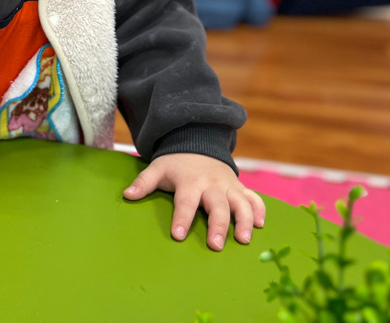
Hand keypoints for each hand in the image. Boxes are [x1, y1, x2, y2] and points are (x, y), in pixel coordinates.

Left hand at [122, 153, 265, 250]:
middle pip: (218, 206)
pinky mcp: (240, 187)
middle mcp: (212, 184)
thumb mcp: (157, 168)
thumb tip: (127, 195)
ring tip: (244, 240)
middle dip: (218, 225)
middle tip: (215, 246)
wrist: (198, 143)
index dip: (182, 218)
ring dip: (245, 220)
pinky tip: (262, 225)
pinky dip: (260, 210)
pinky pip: (255, 198)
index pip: (185, 201)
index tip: (177, 235)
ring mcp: (229, 185)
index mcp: (190, 181)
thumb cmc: (176, 164)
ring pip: (241, 203)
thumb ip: (144, 182)